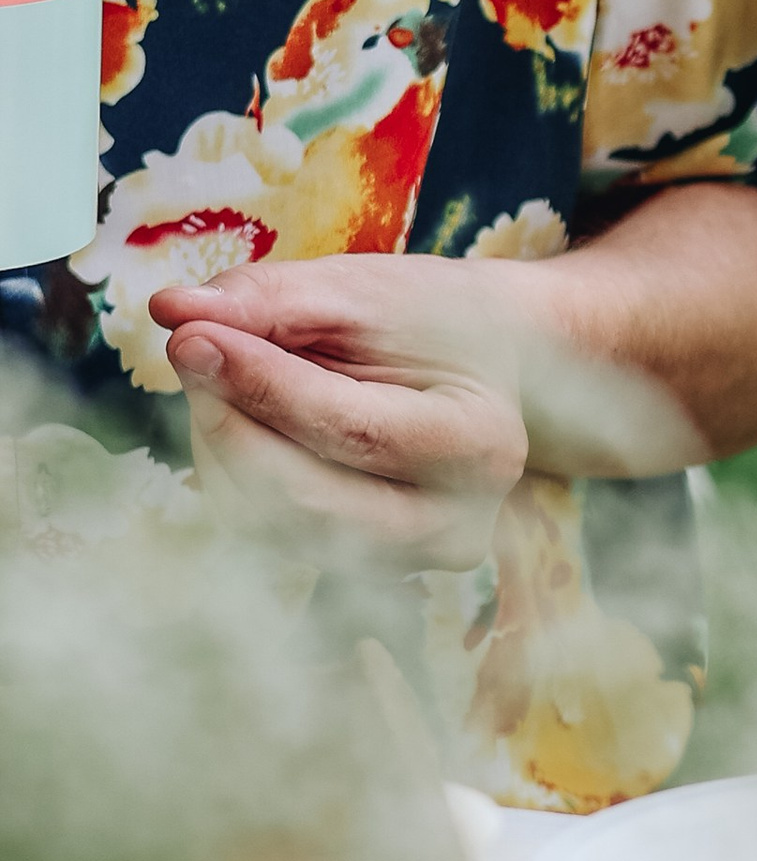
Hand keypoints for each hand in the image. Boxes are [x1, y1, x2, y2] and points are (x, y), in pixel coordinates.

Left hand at [151, 254, 544, 566]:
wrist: (480, 368)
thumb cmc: (422, 321)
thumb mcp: (358, 290)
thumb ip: (270, 299)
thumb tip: (171, 311)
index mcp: (481, 445)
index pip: (353, 432)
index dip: (261, 386)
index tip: (189, 336)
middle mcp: (454, 525)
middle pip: (305, 497)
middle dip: (229, 420)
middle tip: (193, 345)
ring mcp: (409, 560)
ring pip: (270, 522)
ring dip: (222, 444)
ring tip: (233, 373)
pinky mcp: (361, 570)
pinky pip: (262, 531)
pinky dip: (232, 470)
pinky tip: (250, 418)